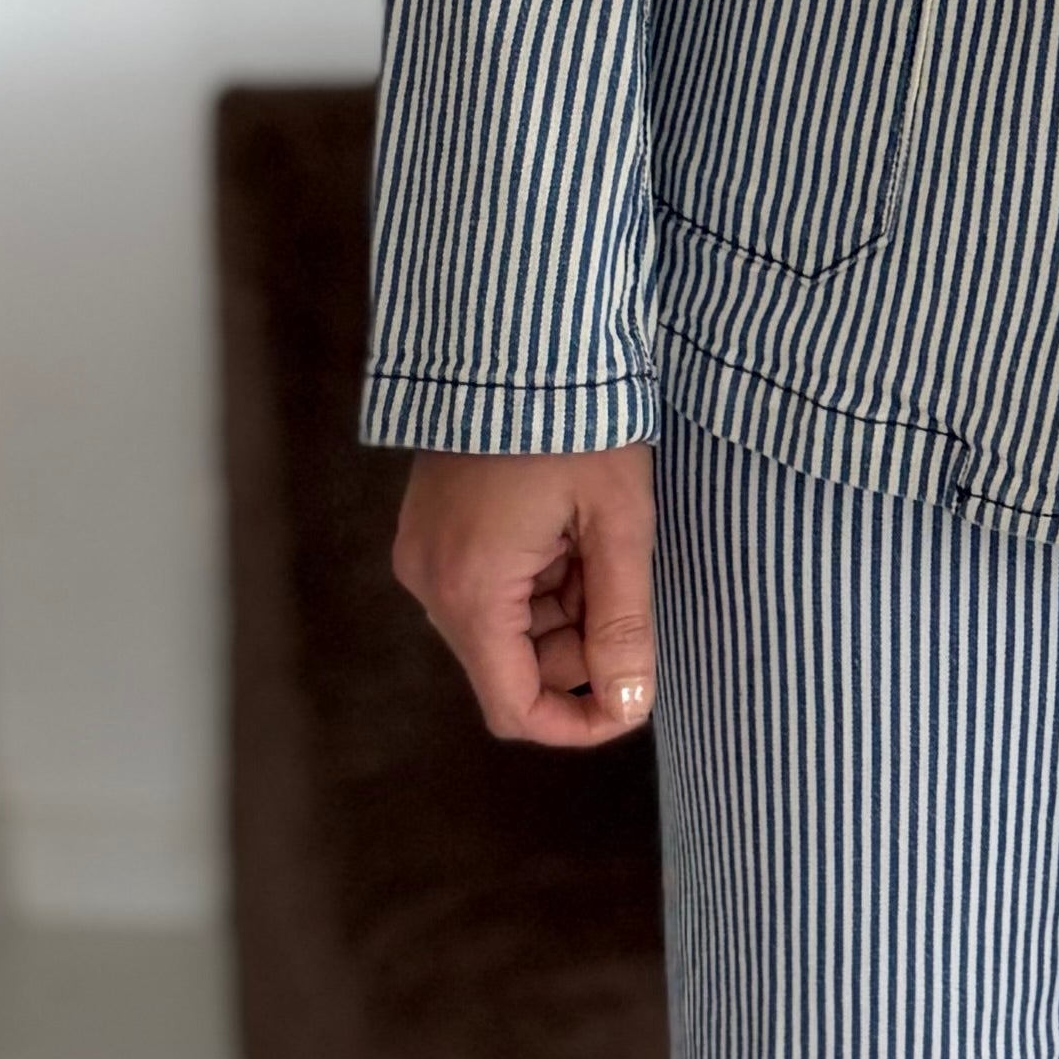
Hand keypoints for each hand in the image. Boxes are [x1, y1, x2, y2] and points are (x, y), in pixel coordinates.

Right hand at [391, 444, 658, 746]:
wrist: (517, 334)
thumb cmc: (576, 420)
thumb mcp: (618, 523)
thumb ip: (623, 620)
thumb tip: (631, 702)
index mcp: (471, 590)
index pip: (514, 707)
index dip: (577, 723)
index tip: (632, 704)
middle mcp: (432, 583)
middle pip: (514, 666)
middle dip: (582, 647)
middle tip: (626, 579)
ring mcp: (427, 555)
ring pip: (508, 627)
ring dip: (566, 608)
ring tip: (600, 537)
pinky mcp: (434, 532)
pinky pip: (492, 588)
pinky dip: (542, 579)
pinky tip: (572, 527)